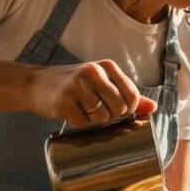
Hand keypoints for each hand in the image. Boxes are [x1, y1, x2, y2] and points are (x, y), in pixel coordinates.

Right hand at [26, 59, 157, 127]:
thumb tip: (153, 108)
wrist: (35, 83)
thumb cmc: (72, 84)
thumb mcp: (101, 81)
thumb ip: (126, 93)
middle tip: (97, 112)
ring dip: (95, 122)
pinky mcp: (64, 102)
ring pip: (102, 118)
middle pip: (119, 108)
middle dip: (111, 117)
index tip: (116, 110)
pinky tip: (72, 114)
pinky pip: (83, 124)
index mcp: (107, 66)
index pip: (132, 96)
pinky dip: (80, 124)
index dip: (127, 110)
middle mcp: (93, 72)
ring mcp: (77, 86)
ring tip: (84, 111)